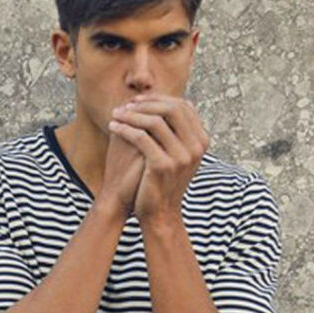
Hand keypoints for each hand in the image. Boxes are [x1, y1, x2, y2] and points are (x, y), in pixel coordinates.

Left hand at [108, 94, 209, 223]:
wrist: (159, 213)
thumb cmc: (161, 180)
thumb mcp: (174, 153)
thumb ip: (173, 130)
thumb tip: (162, 101)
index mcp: (201, 141)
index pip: (182, 106)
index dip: (158, 99)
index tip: (137, 101)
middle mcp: (196, 147)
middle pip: (171, 109)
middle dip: (145, 104)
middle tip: (125, 106)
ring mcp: (182, 157)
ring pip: (154, 122)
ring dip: (131, 115)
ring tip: (116, 115)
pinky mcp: (163, 166)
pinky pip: (141, 138)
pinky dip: (124, 129)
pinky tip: (112, 127)